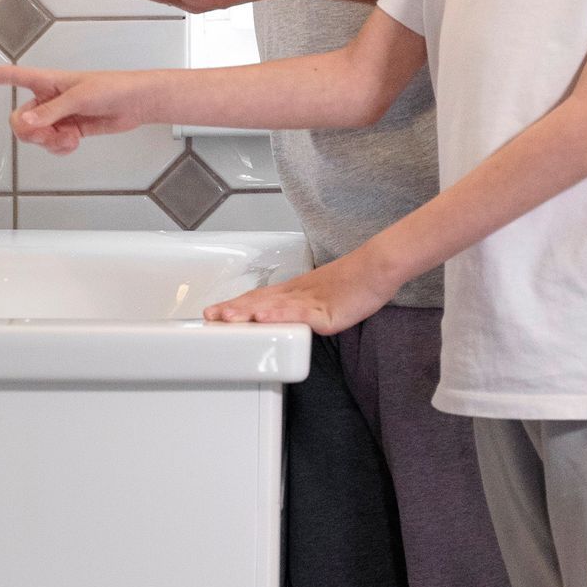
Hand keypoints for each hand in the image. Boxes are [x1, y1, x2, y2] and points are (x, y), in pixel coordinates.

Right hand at [0, 61, 157, 156]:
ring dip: (49, 142)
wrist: (135, 103)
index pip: (10, 76)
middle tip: (49, 133)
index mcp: (47, 81)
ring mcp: (57, 116)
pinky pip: (51, 145)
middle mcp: (48, 99)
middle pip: (19, 120)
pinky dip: (60, 147)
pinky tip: (74, 141)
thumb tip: (24, 124)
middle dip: (31, 132)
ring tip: (69, 136)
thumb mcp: (79, 98)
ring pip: (35, 136)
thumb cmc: (112, 87)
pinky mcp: (68, 130)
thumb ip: (50, 113)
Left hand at [203, 248, 396, 334]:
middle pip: (258, 301)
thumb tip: (287, 319)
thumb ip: (302, 308)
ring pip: (272, 307)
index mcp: (294, 292)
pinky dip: (279, 315)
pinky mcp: (324, 311)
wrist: (377, 268)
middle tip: (209, 316)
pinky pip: (298, 314)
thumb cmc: (354, 283)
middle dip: (232, 309)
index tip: (214, 312)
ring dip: (247, 312)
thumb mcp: (321, 296)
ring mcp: (309, 301)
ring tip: (225, 317)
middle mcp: (296, 294)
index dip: (235, 305)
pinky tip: (264, 318)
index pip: (258, 298)